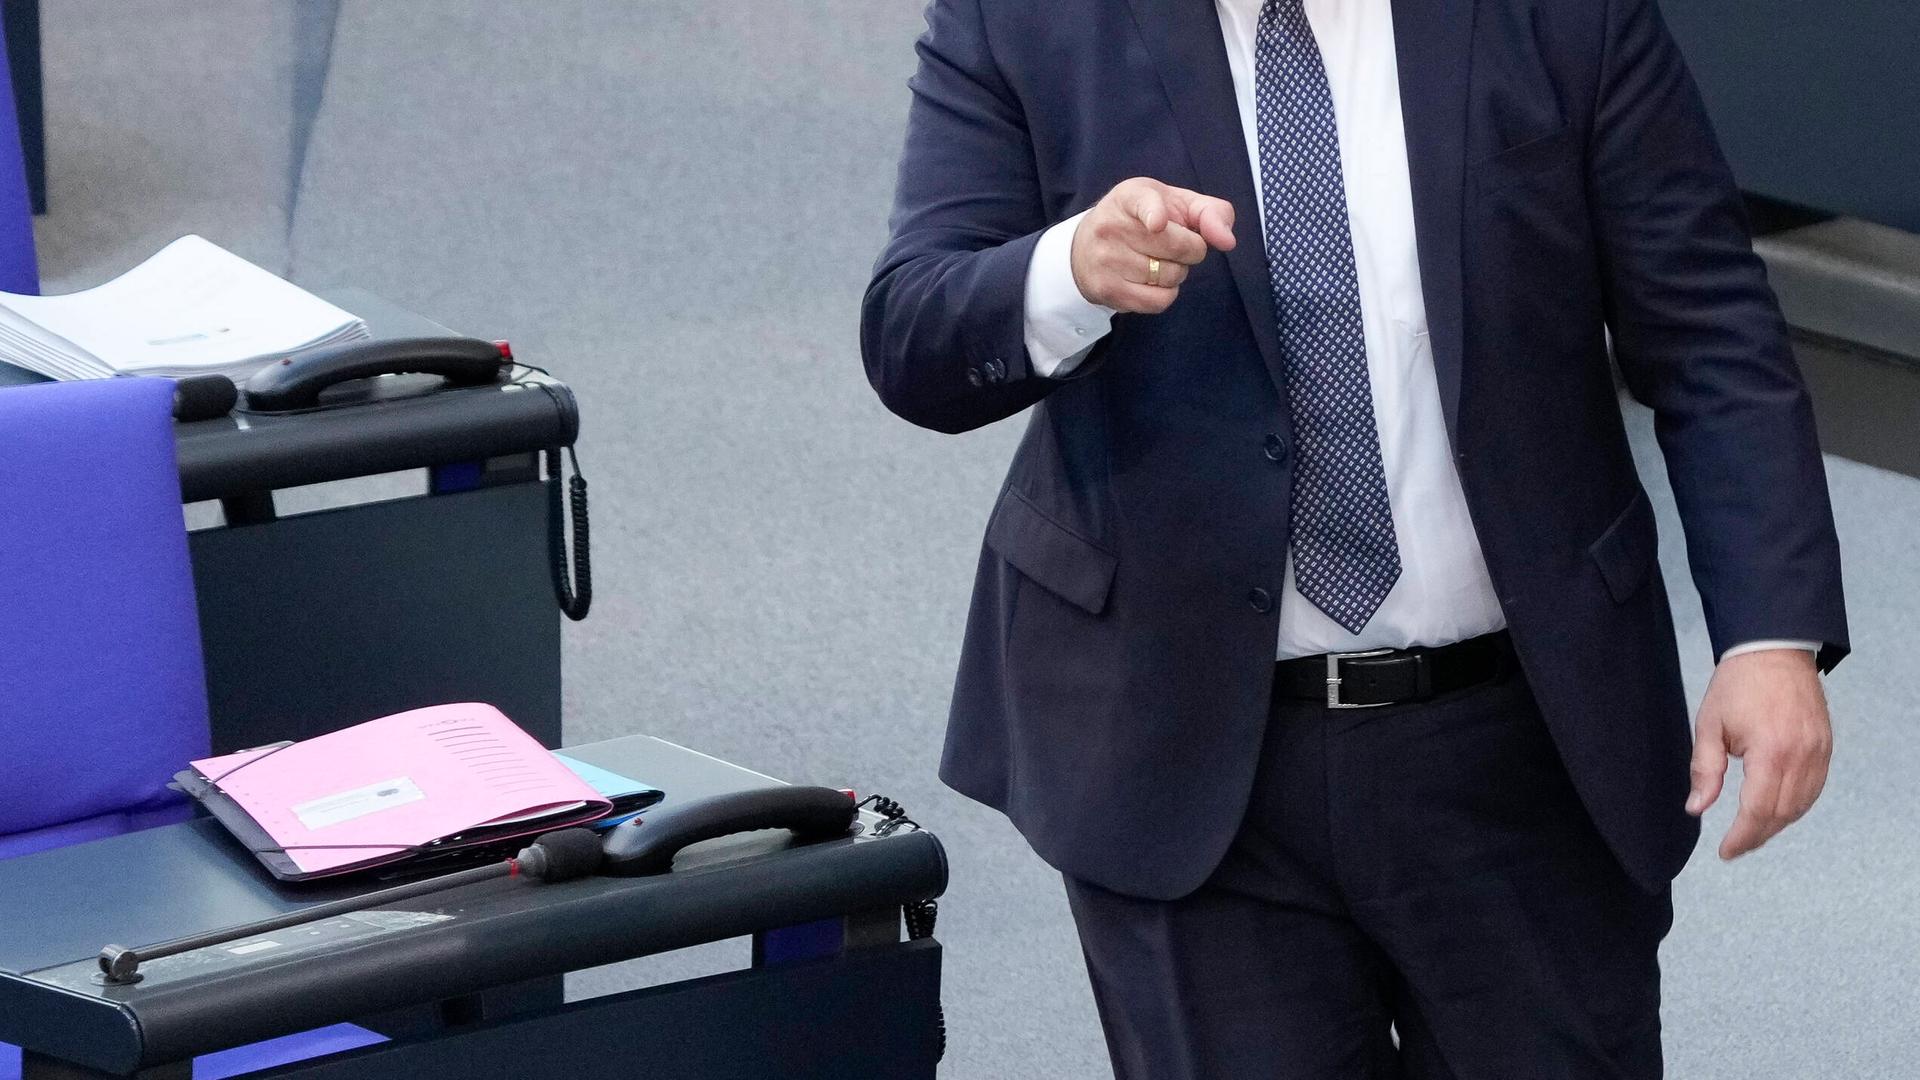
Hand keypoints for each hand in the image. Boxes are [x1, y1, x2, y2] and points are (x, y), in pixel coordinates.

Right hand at [1071, 177, 1236, 313]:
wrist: (1085, 247)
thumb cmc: (1142, 220)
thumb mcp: (1175, 203)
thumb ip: (1210, 212)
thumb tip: (1227, 241)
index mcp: (1130, 196)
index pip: (1143, 203)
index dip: (1154, 214)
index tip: (1157, 223)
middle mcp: (1112, 226)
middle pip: (1179, 248)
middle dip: (1191, 250)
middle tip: (1174, 245)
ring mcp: (1106, 260)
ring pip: (1171, 277)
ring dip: (1177, 273)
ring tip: (1157, 261)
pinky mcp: (1107, 290)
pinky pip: (1159, 301)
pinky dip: (1165, 294)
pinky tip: (1151, 281)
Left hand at [1687, 648, 1831, 859]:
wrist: (1773, 650)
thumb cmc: (1738, 684)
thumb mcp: (1709, 725)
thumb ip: (1705, 770)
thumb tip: (1696, 809)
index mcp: (1770, 751)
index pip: (1758, 810)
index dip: (1742, 836)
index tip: (1726, 851)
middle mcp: (1801, 756)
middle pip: (1782, 813)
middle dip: (1757, 836)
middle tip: (1735, 847)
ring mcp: (1819, 752)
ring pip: (1802, 805)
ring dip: (1777, 824)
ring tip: (1752, 833)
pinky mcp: (1826, 747)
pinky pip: (1814, 789)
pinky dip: (1796, 806)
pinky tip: (1776, 811)